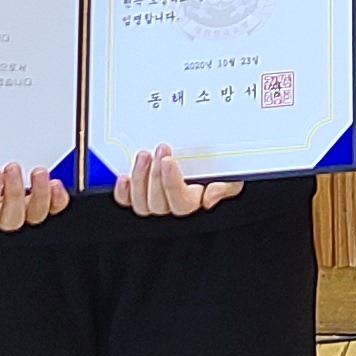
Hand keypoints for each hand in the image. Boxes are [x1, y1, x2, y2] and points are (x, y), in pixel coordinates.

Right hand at [0, 162, 70, 230]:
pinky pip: (50, 210)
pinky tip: (56, 185)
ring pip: (33, 215)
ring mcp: (18, 214)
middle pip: (10, 218)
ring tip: (39, 173)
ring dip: (39, 195)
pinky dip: (56, 200)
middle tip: (12, 167)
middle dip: (13, 192)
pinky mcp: (35, 206)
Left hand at [117, 146, 244, 217]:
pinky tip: (124, 178)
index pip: (181, 204)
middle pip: (159, 203)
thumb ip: (225, 187)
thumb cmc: (221, 166)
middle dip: (156, 175)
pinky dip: (123, 193)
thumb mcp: (232, 174)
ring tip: (143, 156)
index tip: (168, 161)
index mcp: (196, 202)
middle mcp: (173, 206)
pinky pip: (128, 202)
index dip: (171, 184)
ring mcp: (155, 202)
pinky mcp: (139, 196)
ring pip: (142, 205)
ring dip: (140, 178)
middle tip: (159, 150)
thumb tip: (209, 199)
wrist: (214, 156)